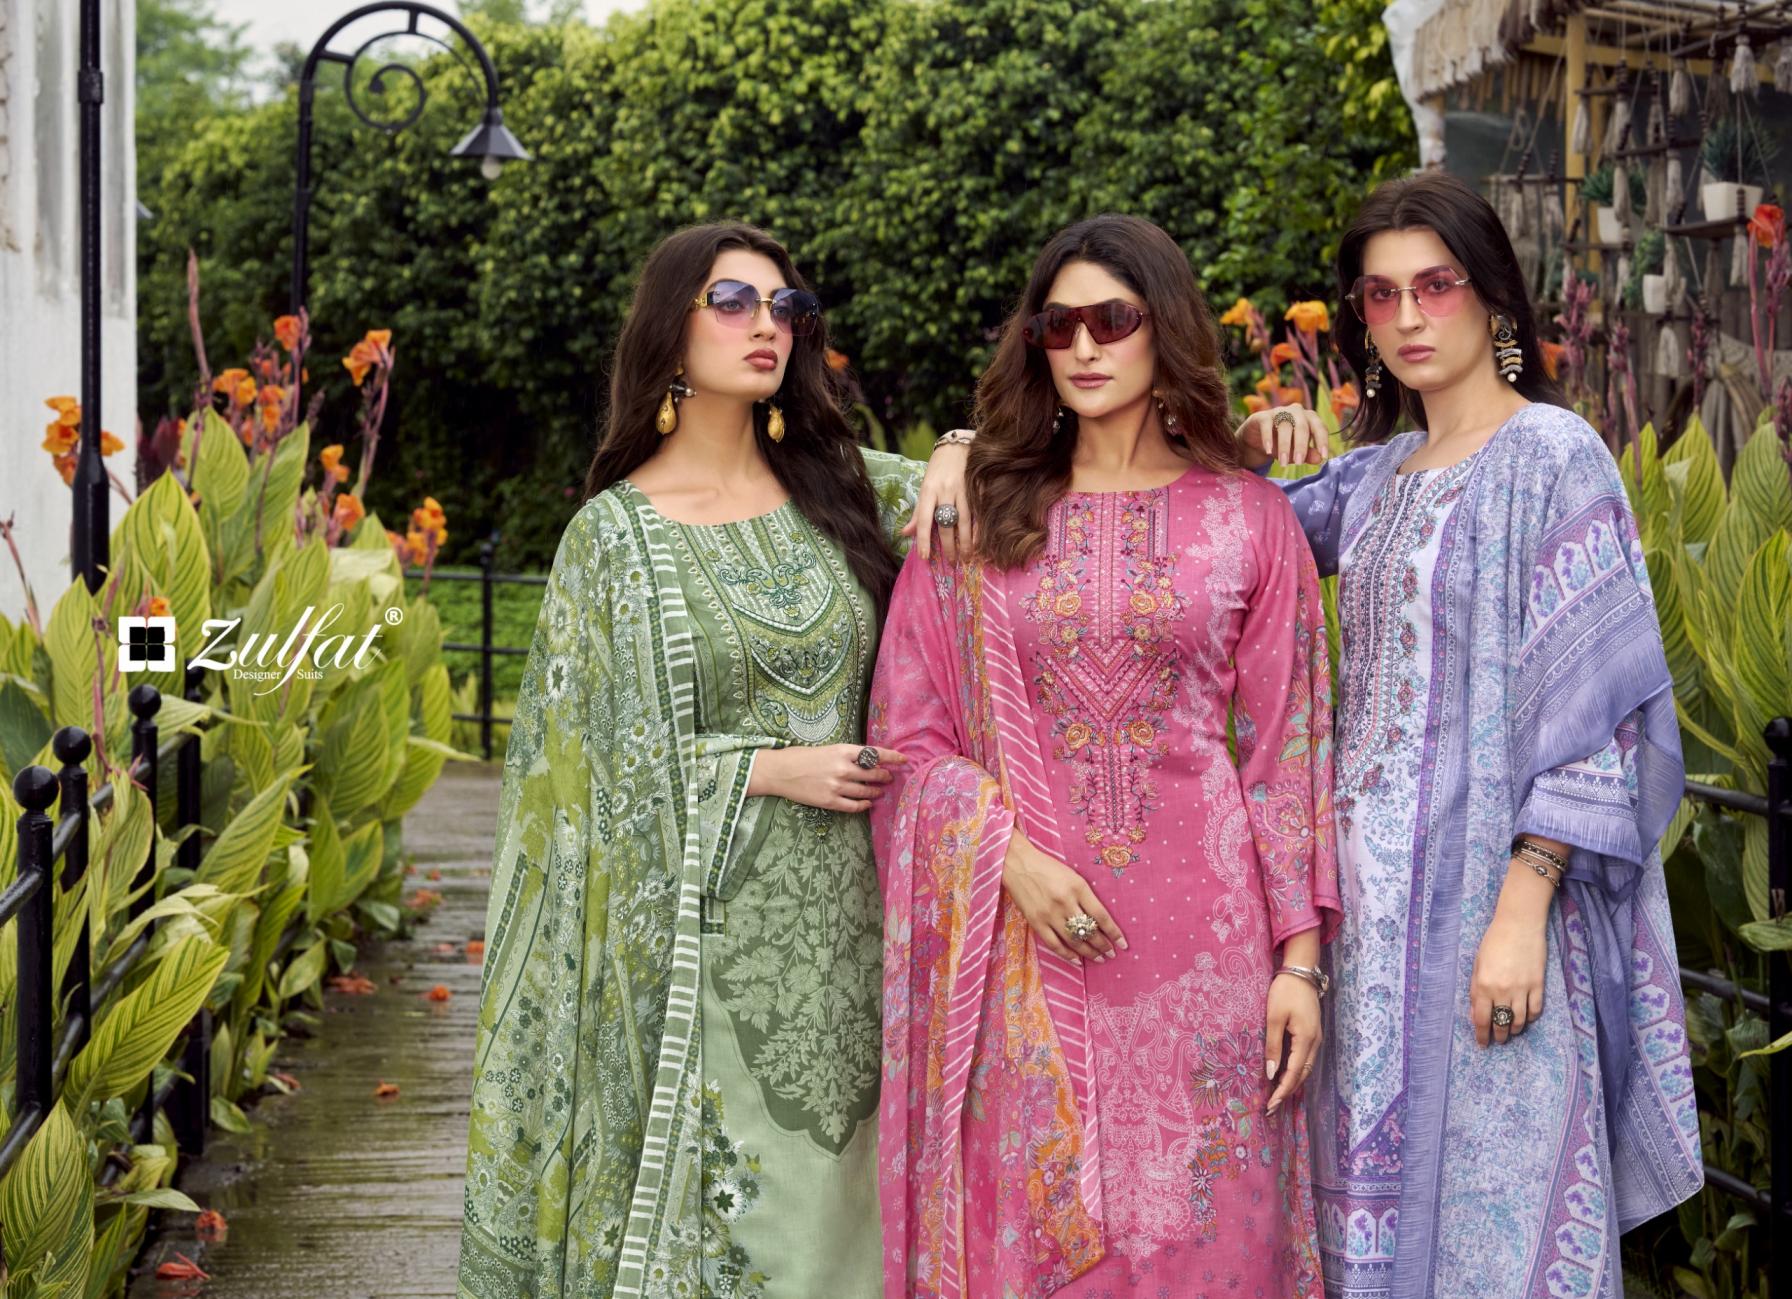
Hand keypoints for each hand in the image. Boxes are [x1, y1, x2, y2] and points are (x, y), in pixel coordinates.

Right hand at [747, 744, 906, 813]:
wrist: (780, 771)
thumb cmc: (802, 757)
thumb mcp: (828, 749)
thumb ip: (848, 755)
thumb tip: (868, 760)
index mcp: (843, 751)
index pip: (875, 754)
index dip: (892, 757)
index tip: (904, 760)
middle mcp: (843, 768)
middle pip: (874, 774)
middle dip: (885, 776)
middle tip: (890, 777)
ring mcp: (837, 786)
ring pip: (866, 792)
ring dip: (876, 792)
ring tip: (880, 791)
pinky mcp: (830, 801)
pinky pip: (853, 806)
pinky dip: (863, 806)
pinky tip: (867, 804)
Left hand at [903, 437, 972, 561]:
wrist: (957, 446)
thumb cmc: (938, 469)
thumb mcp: (924, 487)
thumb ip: (918, 512)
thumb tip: (905, 533)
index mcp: (929, 491)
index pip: (925, 520)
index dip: (924, 540)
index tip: (924, 558)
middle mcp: (945, 491)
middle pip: (947, 524)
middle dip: (949, 546)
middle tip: (951, 562)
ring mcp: (963, 490)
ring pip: (965, 521)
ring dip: (966, 542)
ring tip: (967, 557)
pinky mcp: (977, 488)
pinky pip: (979, 513)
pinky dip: (979, 529)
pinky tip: (979, 542)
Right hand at [1000, 828, 1126, 962]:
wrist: (1018, 864)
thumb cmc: (1048, 868)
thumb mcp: (1073, 876)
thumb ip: (1086, 896)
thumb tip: (1099, 921)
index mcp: (1078, 887)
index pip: (1101, 916)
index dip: (1114, 933)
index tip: (1123, 944)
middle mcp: (1065, 902)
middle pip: (1089, 931)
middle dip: (1103, 946)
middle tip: (1111, 954)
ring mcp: (1049, 914)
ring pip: (1073, 941)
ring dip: (1088, 952)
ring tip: (1098, 958)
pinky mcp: (1035, 922)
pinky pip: (1054, 944)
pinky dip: (1067, 954)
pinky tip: (1076, 960)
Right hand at [1236, 405, 1328, 468]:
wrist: (1257, 438)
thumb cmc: (1282, 443)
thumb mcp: (1296, 451)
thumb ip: (1308, 454)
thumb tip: (1319, 459)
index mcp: (1309, 419)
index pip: (1319, 427)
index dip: (1322, 441)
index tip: (1324, 456)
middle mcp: (1296, 412)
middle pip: (1302, 427)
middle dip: (1301, 446)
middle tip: (1299, 462)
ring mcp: (1279, 412)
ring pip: (1285, 426)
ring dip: (1284, 446)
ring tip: (1283, 462)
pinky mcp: (1263, 416)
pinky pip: (1267, 424)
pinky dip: (1268, 438)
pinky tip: (1268, 451)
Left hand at [1264, 972, 1321, 1115]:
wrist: (1300, 971)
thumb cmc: (1285, 992)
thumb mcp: (1274, 1018)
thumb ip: (1273, 1046)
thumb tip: (1272, 1073)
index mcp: (1306, 1039)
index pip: (1294, 1073)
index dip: (1283, 1091)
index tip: (1271, 1105)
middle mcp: (1315, 1042)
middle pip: (1303, 1074)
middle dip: (1288, 1092)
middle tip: (1273, 1107)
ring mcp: (1316, 1037)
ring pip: (1305, 1068)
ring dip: (1293, 1082)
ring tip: (1278, 1096)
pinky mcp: (1313, 1032)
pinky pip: (1306, 1058)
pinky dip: (1296, 1071)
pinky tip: (1286, 1075)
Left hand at [1469, 907, 1547, 1046]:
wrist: (1519, 925)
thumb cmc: (1494, 942)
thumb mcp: (1478, 964)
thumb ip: (1476, 990)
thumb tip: (1476, 1014)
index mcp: (1484, 985)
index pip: (1482, 1019)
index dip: (1481, 1035)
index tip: (1482, 1044)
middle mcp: (1503, 990)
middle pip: (1501, 1023)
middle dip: (1498, 1036)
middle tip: (1497, 1040)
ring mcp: (1523, 989)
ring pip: (1519, 1020)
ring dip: (1514, 1029)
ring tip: (1510, 1032)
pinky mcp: (1538, 985)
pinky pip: (1535, 1009)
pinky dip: (1531, 1018)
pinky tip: (1526, 1018)